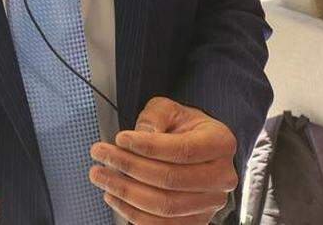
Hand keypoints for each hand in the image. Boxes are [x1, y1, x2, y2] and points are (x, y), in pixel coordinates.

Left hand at [89, 96, 235, 223]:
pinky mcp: (195, 221)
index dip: (149, 147)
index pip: (183, 150)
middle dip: (129, 167)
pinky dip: (133, 214)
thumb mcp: (169, 109)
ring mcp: (210, 204)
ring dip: (126, 192)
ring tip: (101, 175)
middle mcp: (221, 177)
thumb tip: (142, 135)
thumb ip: (155, 117)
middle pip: (171, 179)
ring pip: (165, 206)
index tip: (120, 138)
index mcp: (220, 143)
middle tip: (101, 154)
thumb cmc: (183, 128)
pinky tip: (114, 197)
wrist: (196, 148)